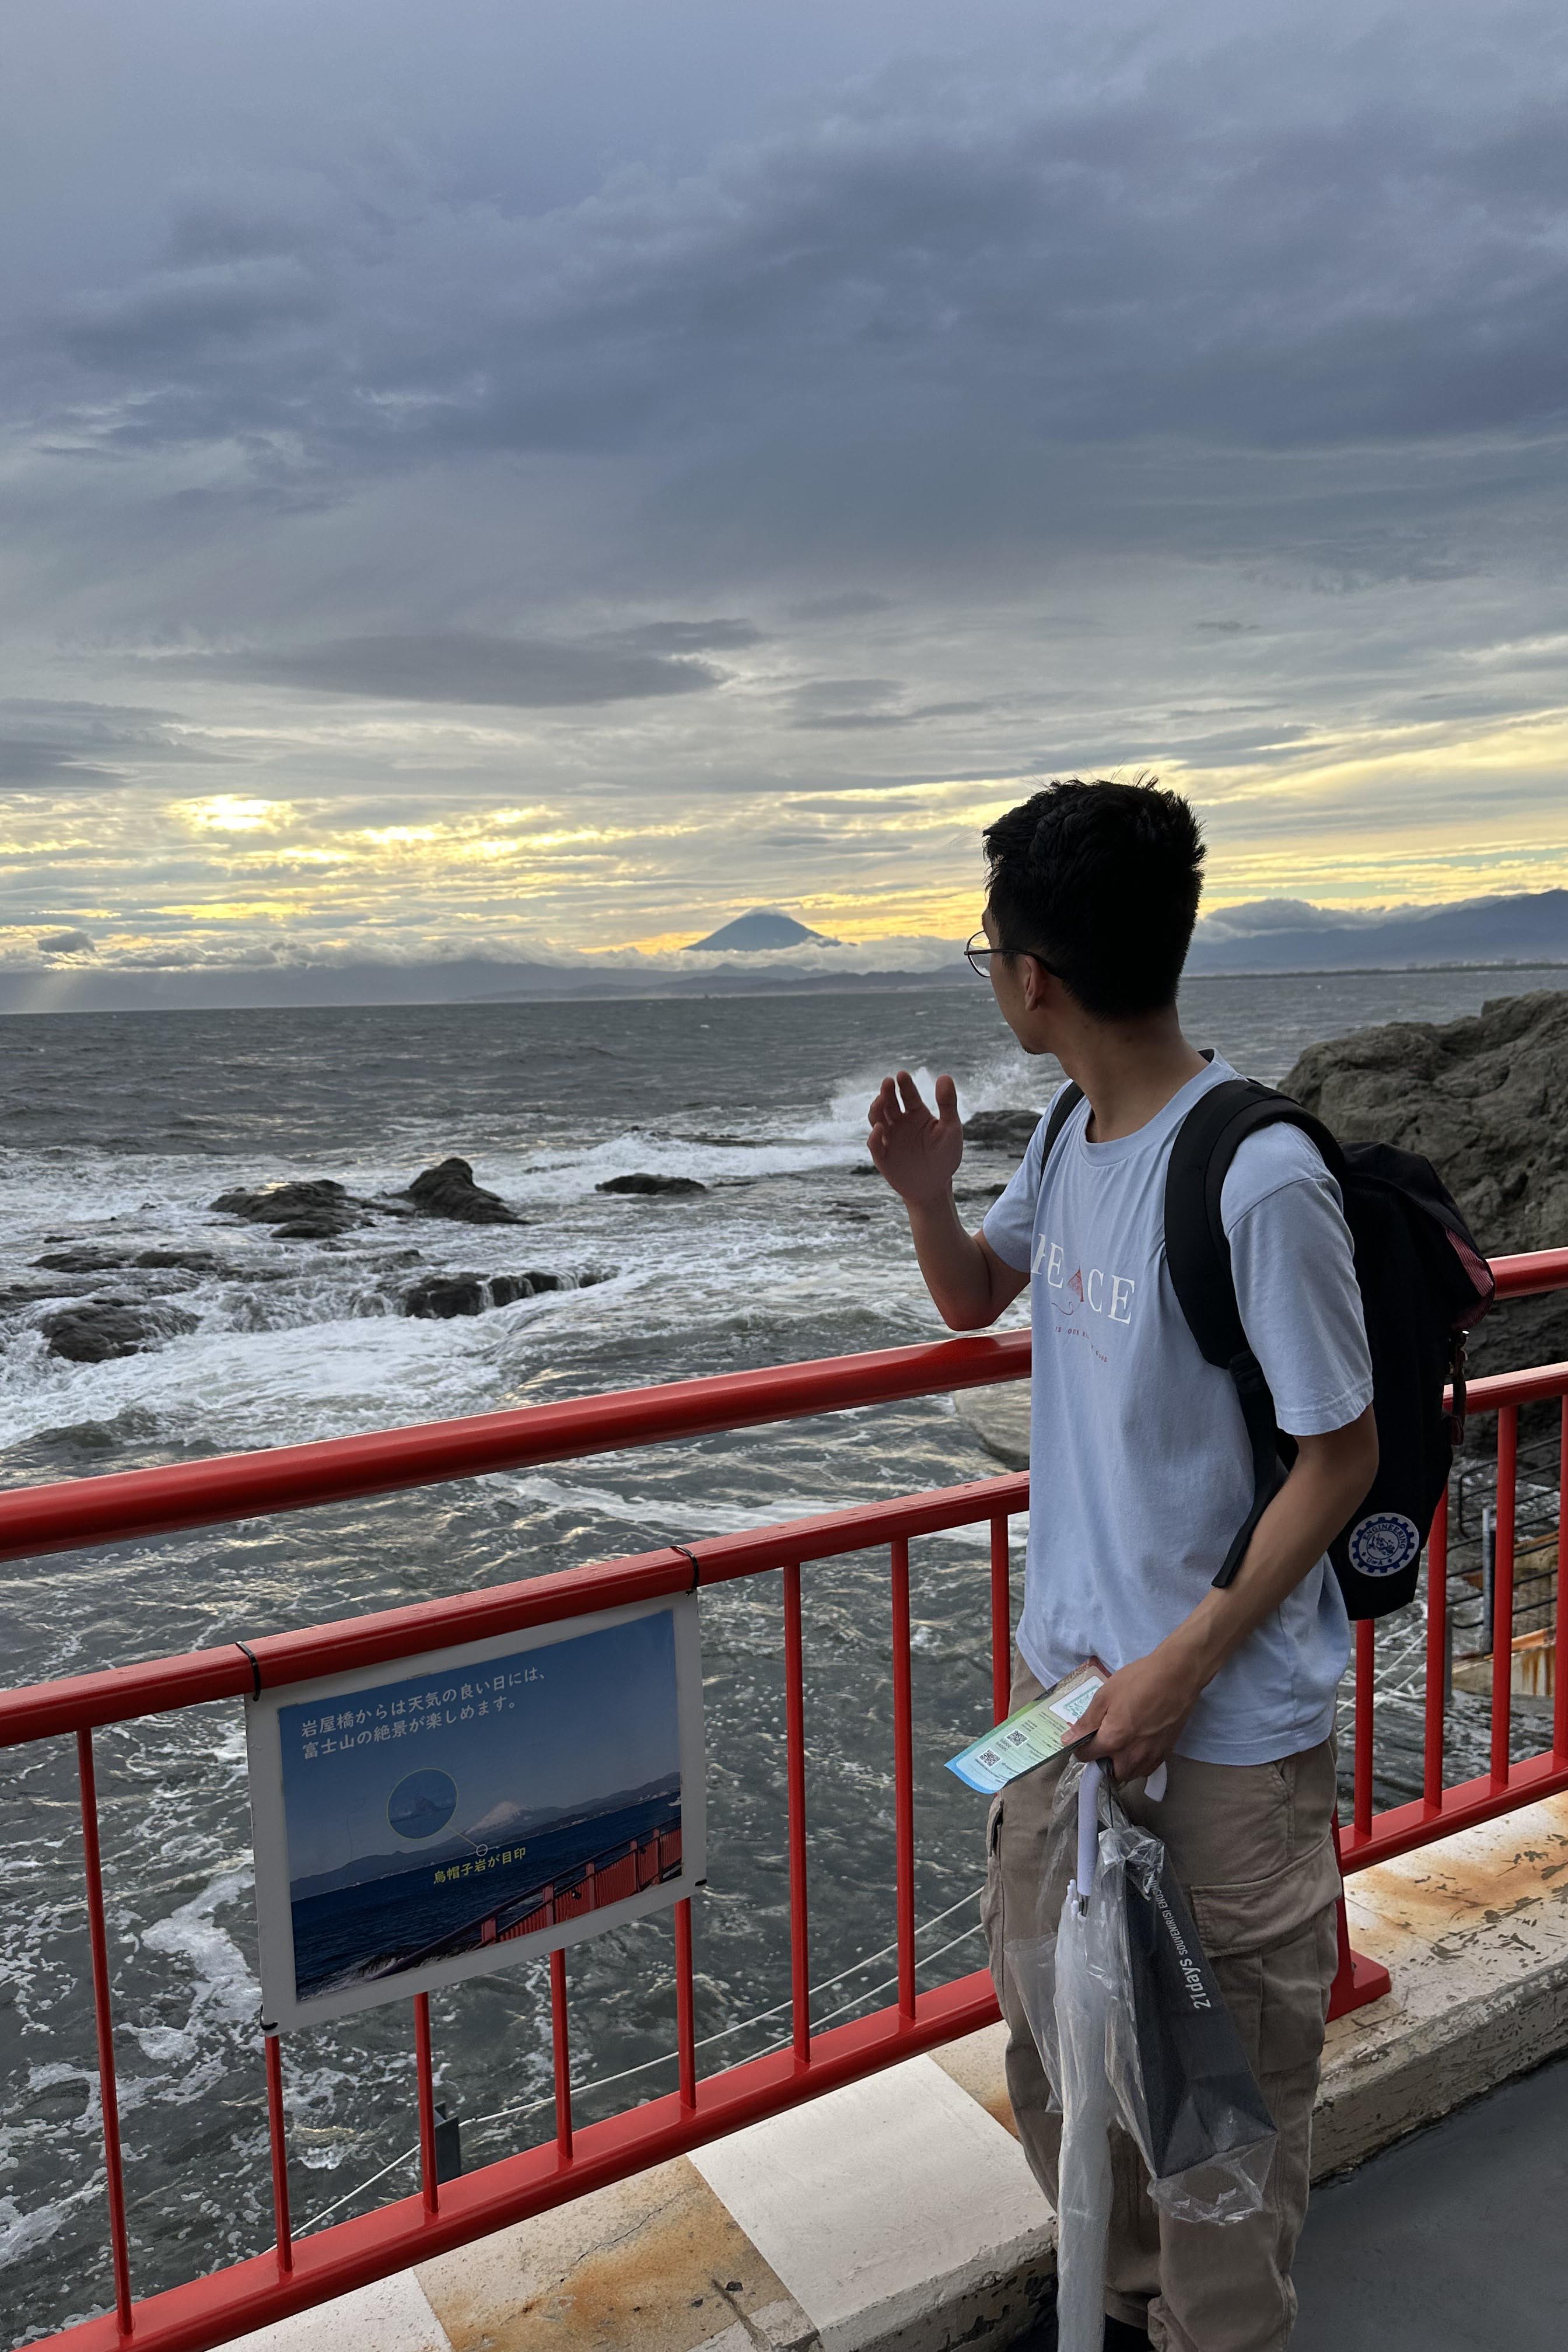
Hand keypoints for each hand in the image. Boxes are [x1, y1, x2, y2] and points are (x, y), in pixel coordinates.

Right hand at [867, 1070, 962, 1204]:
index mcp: (916, 1114)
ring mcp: (889, 1138)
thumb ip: (947, 1104)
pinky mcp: (882, 1156)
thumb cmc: (945, 1155)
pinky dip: (874, 1137)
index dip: (904, 1085)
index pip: (908, 1095)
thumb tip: (944, 1075)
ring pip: (877, 1119)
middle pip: (889, 1104)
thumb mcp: (951, 1129)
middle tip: (888, 1082)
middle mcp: (899, 1123)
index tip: (901, 1075)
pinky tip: (879, 1129)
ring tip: (881, 1101)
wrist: (934, 1186)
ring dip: (876, 1109)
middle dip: (887, 1093)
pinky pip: (875, 1145)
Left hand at [1069, 1648, 1201, 1782]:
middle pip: (1110, 1773)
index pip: (1087, 1757)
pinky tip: (1138, 1745)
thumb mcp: (1105, 1695)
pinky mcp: (1166, 1753)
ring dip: (1121, 1765)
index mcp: (1113, 1741)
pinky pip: (1147, 1769)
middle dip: (1103, 1762)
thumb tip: (1068, 1740)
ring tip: (1122, 1744)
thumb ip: (1087, 1722)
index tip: (1083, 1738)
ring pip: (1130, 1774)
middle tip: (1104, 1741)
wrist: (1177, 1677)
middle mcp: (1132, 1756)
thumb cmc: (1138, 1681)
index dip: (1080, 1748)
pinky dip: (1139, 1763)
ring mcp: (1151, 1756)